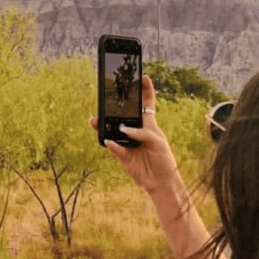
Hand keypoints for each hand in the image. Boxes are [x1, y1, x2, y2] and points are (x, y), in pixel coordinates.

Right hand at [90, 76, 181, 196]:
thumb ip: (142, 133)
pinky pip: (113, 146)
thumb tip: (124, 130)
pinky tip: (108, 140)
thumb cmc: (163, 159)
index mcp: (148, 124)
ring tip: (95, 119)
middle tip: (107, 96)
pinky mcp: (121, 154)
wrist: (160, 181)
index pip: (146, 103)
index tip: (143, 76)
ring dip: (103, 124)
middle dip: (114, 105)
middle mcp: (136, 130)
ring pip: (112, 129)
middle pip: (123, 114)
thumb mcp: (157, 142)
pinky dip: (111, 144)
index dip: (145, 89)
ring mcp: (127, 141)